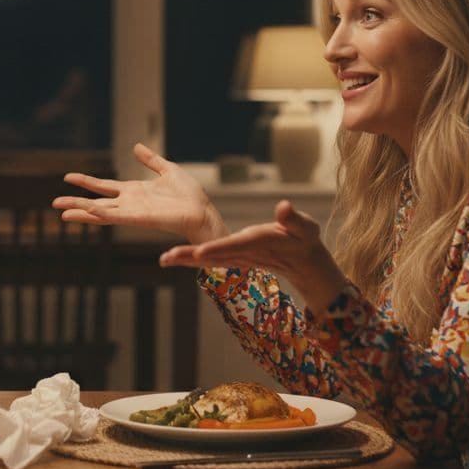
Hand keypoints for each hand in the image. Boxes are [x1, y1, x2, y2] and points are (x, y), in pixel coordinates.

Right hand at [52, 143, 226, 243]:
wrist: (202, 210)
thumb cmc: (190, 195)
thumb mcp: (167, 170)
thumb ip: (151, 160)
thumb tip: (136, 147)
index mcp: (135, 191)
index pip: (104, 186)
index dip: (86, 182)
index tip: (68, 177)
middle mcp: (129, 203)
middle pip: (96, 202)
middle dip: (75, 202)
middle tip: (55, 202)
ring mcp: (131, 212)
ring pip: (99, 212)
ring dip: (80, 211)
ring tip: (61, 211)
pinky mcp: (137, 219)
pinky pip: (113, 216)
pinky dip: (98, 213)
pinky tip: (84, 210)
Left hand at [158, 199, 348, 314]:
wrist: (304, 261)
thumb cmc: (304, 239)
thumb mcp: (305, 227)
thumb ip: (293, 219)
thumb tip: (284, 207)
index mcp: (258, 242)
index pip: (235, 245)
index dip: (217, 248)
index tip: (199, 252)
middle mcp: (244, 252)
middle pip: (213, 255)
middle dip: (190, 257)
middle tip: (166, 258)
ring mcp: (237, 257)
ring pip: (208, 259)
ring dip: (185, 259)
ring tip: (163, 259)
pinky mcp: (234, 257)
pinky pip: (210, 259)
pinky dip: (192, 259)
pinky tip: (175, 258)